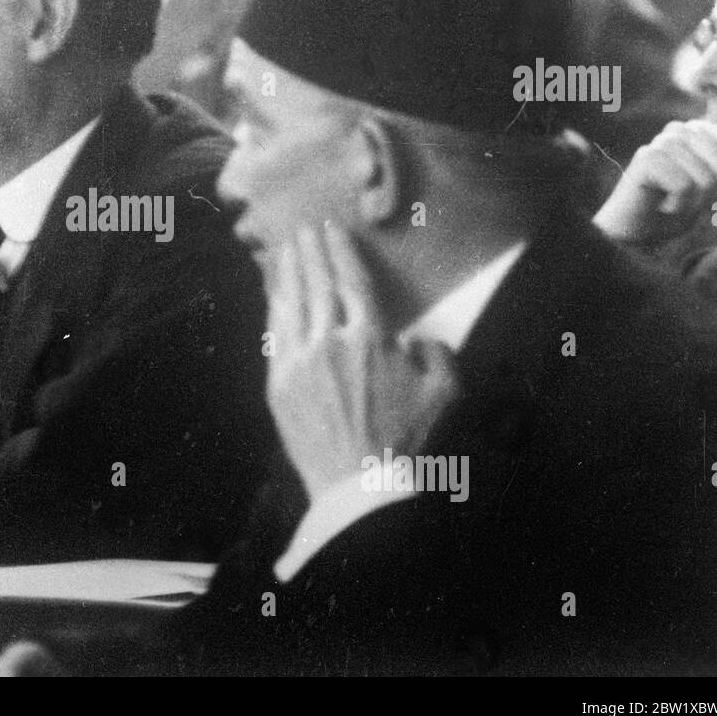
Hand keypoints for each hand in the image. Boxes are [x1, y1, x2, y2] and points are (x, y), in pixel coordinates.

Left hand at [265, 223, 458, 501]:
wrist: (359, 487)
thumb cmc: (405, 441)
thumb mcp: (442, 393)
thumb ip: (437, 354)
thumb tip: (416, 339)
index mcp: (370, 338)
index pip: (352, 280)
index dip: (340, 250)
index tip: (331, 229)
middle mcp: (330, 341)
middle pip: (317, 284)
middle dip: (310, 251)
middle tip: (304, 228)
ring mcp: (299, 362)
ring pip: (290, 304)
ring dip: (288, 272)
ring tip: (286, 249)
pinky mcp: (279, 384)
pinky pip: (274, 334)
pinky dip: (273, 308)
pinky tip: (273, 293)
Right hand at [594, 120, 716, 244]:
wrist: (630, 238)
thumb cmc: (669, 215)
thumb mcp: (711, 190)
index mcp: (694, 132)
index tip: (708, 199)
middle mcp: (676, 131)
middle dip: (712, 195)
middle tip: (685, 204)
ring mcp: (660, 143)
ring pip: (706, 177)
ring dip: (694, 203)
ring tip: (671, 205)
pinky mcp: (647, 159)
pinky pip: (685, 185)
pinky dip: (678, 205)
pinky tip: (660, 207)